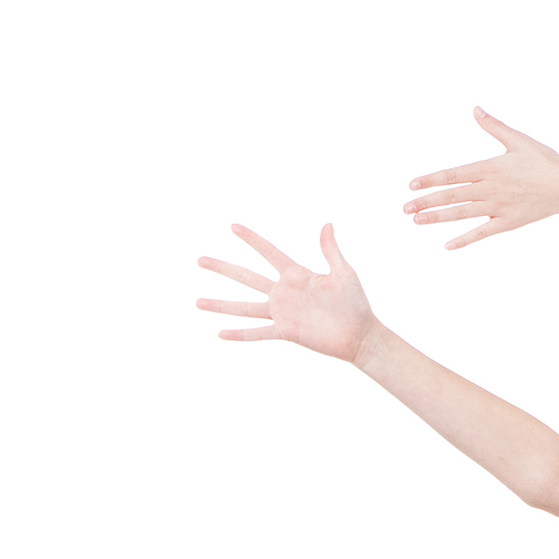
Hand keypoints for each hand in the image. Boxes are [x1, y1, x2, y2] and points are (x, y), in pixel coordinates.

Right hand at [197, 222, 374, 359]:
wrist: (361, 334)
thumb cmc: (355, 304)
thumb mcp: (344, 273)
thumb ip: (330, 250)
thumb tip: (327, 224)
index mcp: (296, 275)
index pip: (269, 253)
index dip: (252, 240)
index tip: (233, 226)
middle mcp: (284, 293)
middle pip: (247, 277)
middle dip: (224, 268)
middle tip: (200, 259)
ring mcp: (282, 313)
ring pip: (244, 307)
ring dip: (221, 305)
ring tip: (197, 302)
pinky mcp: (286, 332)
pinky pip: (258, 332)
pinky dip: (240, 334)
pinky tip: (220, 334)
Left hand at [404, 108, 558, 249]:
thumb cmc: (545, 161)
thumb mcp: (518, 140)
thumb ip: (494, 126)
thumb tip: (476, 109)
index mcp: (489, 168)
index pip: (453, 175)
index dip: (431, 180)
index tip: (412, 185)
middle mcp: (491, 189)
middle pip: (452, 196)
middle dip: (427, 201)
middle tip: (405, 208)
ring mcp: (499, 207)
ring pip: (462, 213)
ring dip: (438, 217)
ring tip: (417, 221)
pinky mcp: (509, 222)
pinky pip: (483, 232)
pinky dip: (465, 239)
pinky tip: (448, 245)